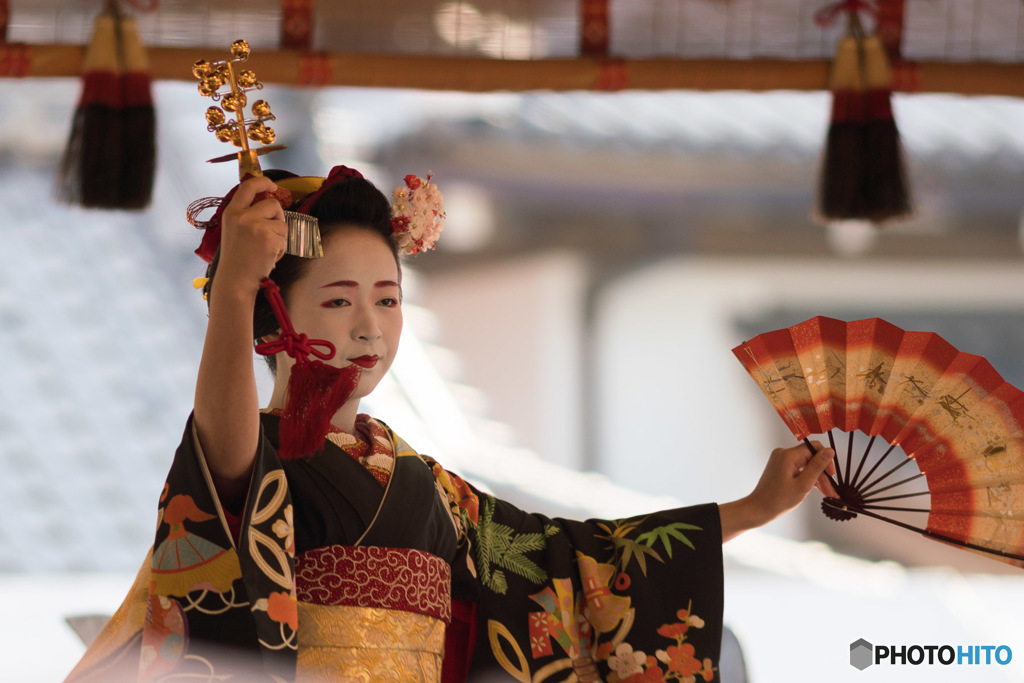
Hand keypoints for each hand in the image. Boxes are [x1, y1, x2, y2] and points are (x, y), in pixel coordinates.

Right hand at [215, 176, 287, 295]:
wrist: (235, 280)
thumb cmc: (237, 258)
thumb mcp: (234, 230)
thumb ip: (247, 215)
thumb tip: (269, 204)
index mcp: (232, 212)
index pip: (248, 187)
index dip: (263, 182)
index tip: (272, 185)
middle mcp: (243, 216)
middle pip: (273, 204)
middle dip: (278, 217)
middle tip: (272, 232)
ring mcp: (256, 226)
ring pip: (282, 223)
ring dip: (279, 237)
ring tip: (266, 249)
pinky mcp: (269, 238)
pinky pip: (285, 238)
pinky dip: (281, 249)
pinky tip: (268, 257)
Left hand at [719, 441, 835, 541]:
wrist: (759, 509)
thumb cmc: (779, 500)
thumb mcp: (803, 484)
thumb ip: (818, 466)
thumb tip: (830, 450)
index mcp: (787, 455)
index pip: (813, 448)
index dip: (826, 460)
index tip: (832, 475)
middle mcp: (783, 454)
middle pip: (810, 458)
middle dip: (822, 474)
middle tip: (831, 491)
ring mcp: (781, 460)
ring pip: (806, 465)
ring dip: (816, 478)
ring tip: (827, 494)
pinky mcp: (780, 467)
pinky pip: (799, 469)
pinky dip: (807, 478)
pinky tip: (817, 489)